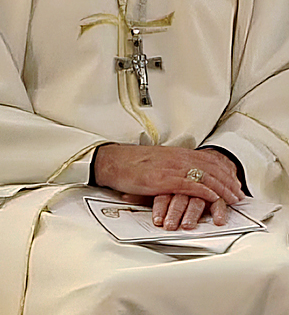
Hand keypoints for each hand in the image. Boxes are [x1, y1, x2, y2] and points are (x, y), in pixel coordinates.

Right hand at [95, 144, 242, 229]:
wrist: (112, 162)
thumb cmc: (130, 163)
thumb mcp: (156, 161)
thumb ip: (172, 166)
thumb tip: (183, 176)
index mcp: (176, 153)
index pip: (208, 159)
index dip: (224, 170)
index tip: (234, 180)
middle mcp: (178, 158)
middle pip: (212, 168)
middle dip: (229, 181)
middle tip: (239, 193)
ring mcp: (172, 168)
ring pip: (206, 177)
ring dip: (223, 189)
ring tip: (233, 199)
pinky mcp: (165, 180)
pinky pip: (191, 185)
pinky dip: (206, 192)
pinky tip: (214, 198)